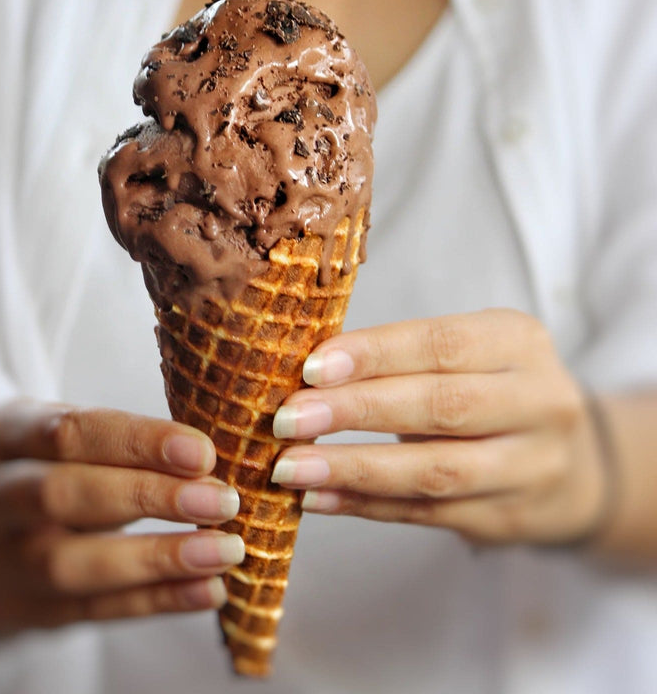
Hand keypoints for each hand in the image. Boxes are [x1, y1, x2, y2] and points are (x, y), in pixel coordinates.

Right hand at [0, 401, 242, 649]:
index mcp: (1, 434)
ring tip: (225, 550)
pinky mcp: (18, 611)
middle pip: (59, 495)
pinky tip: (208, 590)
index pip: (67, 431)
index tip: (203, 452)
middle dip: (147, 496)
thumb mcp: (56, 440)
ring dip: (157, 558)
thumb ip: (118, 443)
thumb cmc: (38, 473)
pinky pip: (89, 610)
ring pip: (68, 564)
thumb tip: (213, 460)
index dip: (138, 441)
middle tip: (222, 500)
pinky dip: (155, 600)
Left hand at [270, 309, 606, 545]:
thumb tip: (307, 373)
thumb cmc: (493, 390)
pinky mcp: (509, 518)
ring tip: (290, 468)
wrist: (572, 462)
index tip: (311, 368)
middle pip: (439, 406)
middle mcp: (539, 401)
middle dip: (354, 411)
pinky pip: (428, 514)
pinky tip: (318, 498)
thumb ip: (402, 358)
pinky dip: (366, 506)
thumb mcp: (470, 353)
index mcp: (518, 342)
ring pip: (434, 470)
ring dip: (352, 469)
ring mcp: (531, 467)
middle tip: (287, 419)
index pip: (440, 344)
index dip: (374, 355)